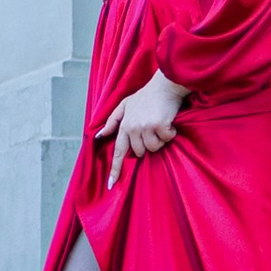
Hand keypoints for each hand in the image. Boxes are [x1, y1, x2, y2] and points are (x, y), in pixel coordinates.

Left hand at [103, 67, 183, 186]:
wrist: (164, 85)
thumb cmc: (146, 96)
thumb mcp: (125, 105)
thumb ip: (113, 121)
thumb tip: (100, 136)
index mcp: (124, 125)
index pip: (118, 151)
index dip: (116, 169)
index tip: (112, 185)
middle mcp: (132, 127)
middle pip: (140, 152)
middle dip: (148, 144)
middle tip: (152, 129)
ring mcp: (145, 127)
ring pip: (154, 148)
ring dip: (160, 139)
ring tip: (160, 124)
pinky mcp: (159, 125)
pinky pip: (166, 139)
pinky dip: (170, 133)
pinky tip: (168, 122)